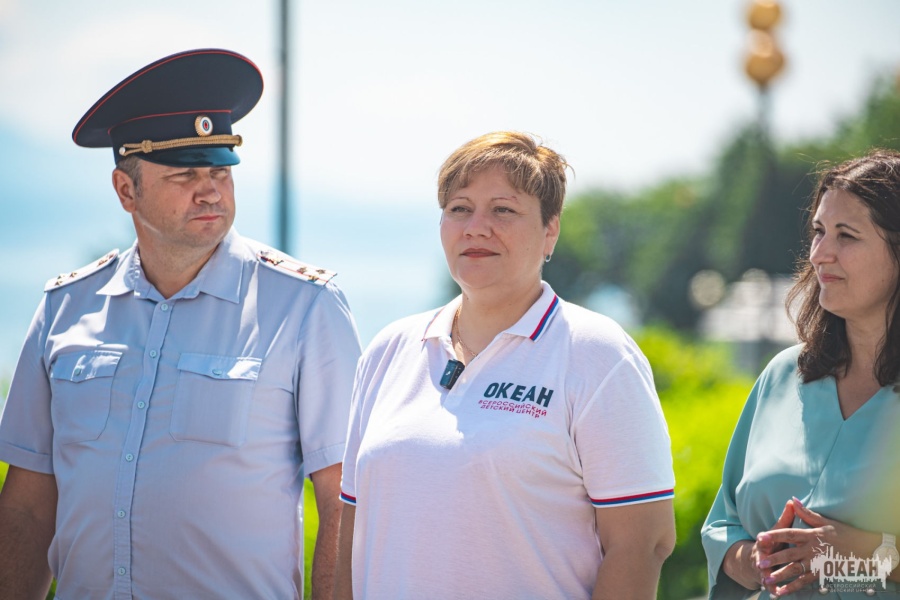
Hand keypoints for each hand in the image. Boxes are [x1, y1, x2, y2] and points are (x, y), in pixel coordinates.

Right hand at [724, 499, 794, 589]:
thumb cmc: (772, 544)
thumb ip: (786, 519)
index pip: (763, 539)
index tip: (761, 538)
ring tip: (770, 583)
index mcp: (765, 542)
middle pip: (763, 558)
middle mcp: (762, 556)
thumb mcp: (778, 531)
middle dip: (764, 561)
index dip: (763, 538)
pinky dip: (774, 590)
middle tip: (762, 564)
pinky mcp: (768, 579)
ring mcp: (764, 569)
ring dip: (768, 578)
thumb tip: (792, 501)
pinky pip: (772, 586)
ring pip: (766, 573)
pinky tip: (778, 594)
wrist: (755, 561)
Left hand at [756, 498, 873, 596]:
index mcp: (812, 535)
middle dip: (774, 559)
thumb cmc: (844, 533)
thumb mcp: (826, 522)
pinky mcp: (822, 573)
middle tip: (759, 563)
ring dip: (781, 575)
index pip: (789, 534)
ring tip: (767, 579)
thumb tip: (792, 500)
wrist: (866, 550)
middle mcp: (813, 549)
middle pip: (790, 554)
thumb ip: (807, 513)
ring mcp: (818, 563)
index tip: (760, 537)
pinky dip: (793, 587)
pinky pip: (805, 581)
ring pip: (796, 570)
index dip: (774, 535)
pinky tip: (782, 591)